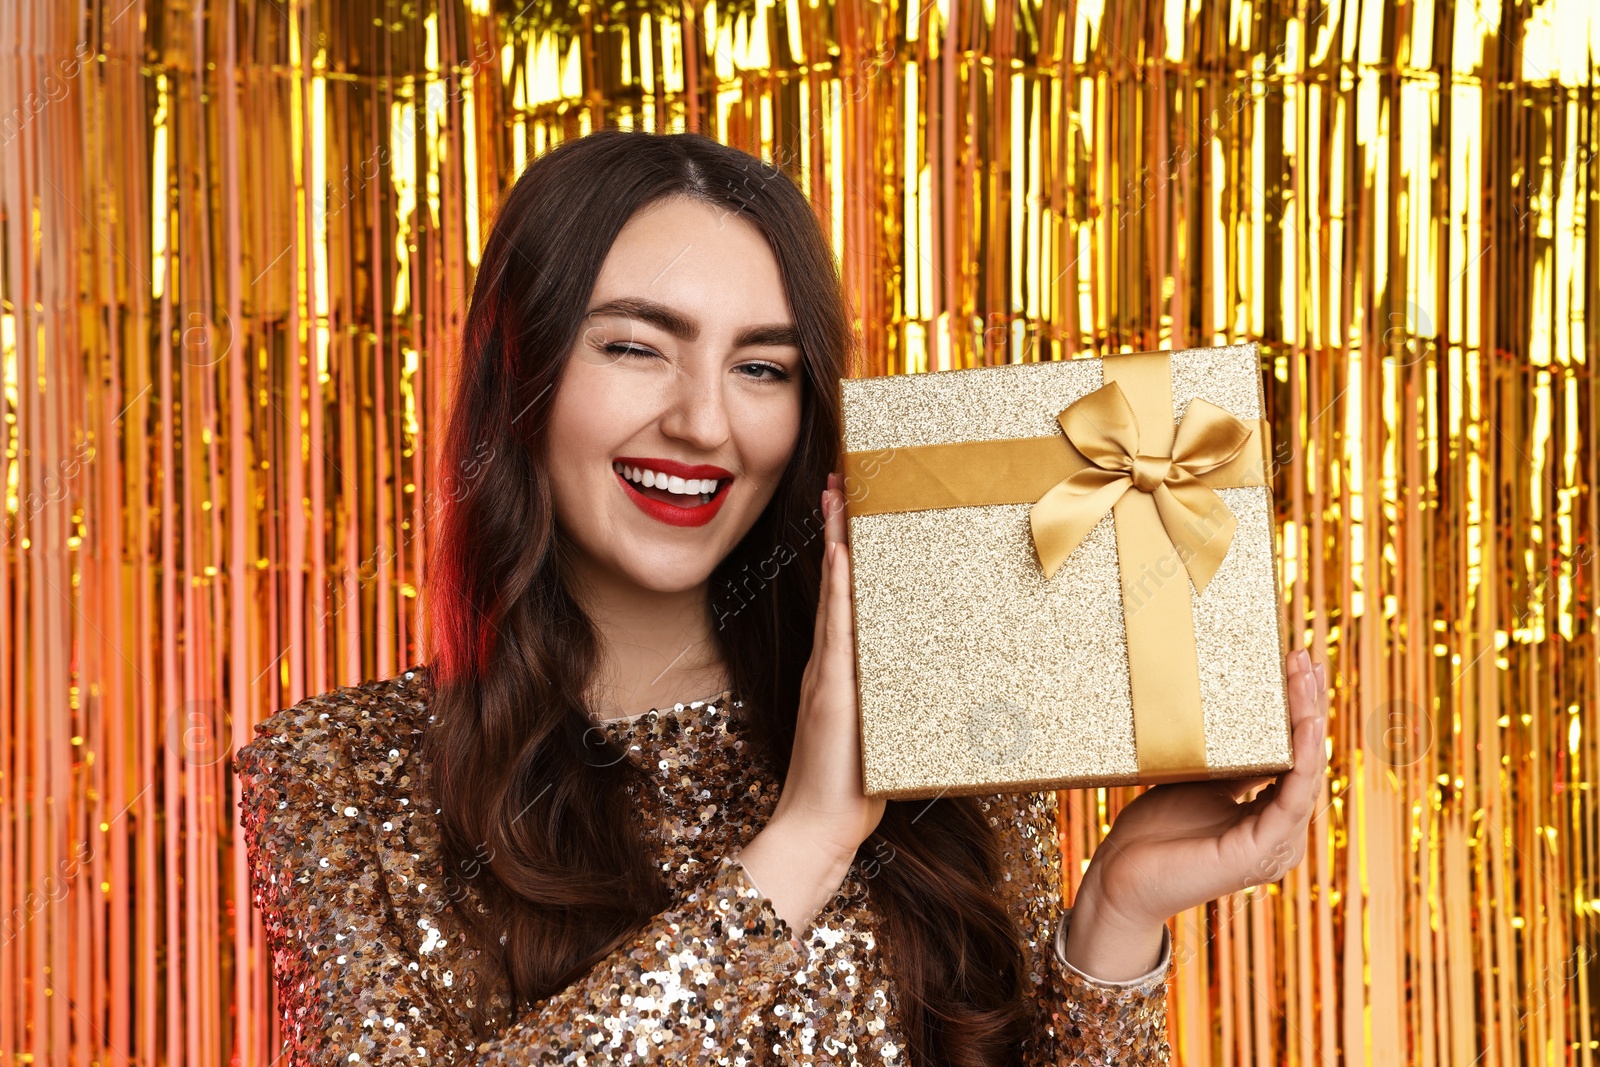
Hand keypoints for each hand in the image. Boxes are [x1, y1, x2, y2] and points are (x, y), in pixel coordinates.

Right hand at [768, 472, 885, 865]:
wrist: (820, 827)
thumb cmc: (856, 787)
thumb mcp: (884, 733)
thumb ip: (899, 704)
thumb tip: (944, 682)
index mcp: (843, 669)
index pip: (845, 597)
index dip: (846, 551)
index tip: (851, 508)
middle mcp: (832, 662)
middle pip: (837, 582)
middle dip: (838, 530)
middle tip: (841, 480)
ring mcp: (829, 672)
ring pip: (836, 594)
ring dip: (837, 543)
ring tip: (838, 497)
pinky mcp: (832, 688)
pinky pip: (837, 628)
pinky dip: (838, 590)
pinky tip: (842, 556)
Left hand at [1068, 647, 1329, 963]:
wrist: (1120, 880)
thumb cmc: (1155, 834)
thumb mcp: (1198, 782)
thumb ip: (1229, 760)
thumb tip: (1238, 713)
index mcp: (1269, 816)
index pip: (1295, 755)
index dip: (1299, 710)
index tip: (1295, 662)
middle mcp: (1281, 831)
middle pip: (1306, 758)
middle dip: (1308, 703)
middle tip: (1304, 656)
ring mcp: (1274, 844)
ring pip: (1305, 772)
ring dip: (1308, 720)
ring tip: (1303, 676)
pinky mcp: (1259, 853)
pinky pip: (1291, 798)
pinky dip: (1301, 758)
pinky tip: (1304, 726)